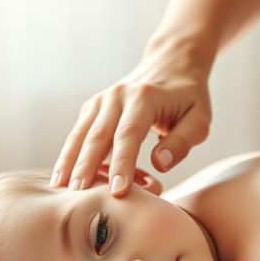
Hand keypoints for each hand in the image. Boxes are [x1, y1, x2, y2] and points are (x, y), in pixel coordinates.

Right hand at [51, 50, 211, 196]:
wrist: (170, 64)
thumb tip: (160, 164)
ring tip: (59, 189)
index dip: (123, 164)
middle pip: (98, 135)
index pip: (129, 134)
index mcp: (144, 98)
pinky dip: (69, 155)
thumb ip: (182, 142)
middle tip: (78, 196)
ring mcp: (101, 100)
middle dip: (87, 167)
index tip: (118, 191)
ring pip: (81, 134)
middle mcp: (118, 96)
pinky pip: (79, 134)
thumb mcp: (199, 118)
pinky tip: (61, 177)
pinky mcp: (93, 108)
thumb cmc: (189, 97)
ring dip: (69, 162)